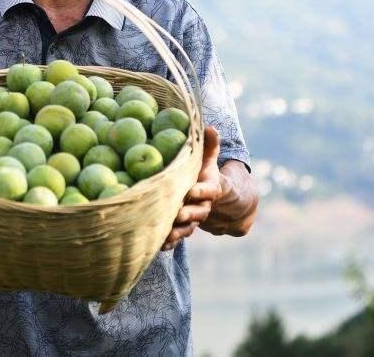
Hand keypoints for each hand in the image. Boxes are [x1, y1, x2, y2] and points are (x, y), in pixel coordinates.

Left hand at [162, 125, 221, 250]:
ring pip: (188, 227)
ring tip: (165, 234)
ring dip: (177, 232)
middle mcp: (204, 206)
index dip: (200, 191)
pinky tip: (158, 246)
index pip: (208, 190)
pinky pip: (178, 237)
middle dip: (187, 213)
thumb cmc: (205, 174)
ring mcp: (194, 219)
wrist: (216, 199)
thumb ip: (209, 146)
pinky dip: (170, 242)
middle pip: (198, 212)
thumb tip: (210, 127)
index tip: (190, 190)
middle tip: (175, 212)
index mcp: (211, 188)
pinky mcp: (184, 228)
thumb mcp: (208, 160)